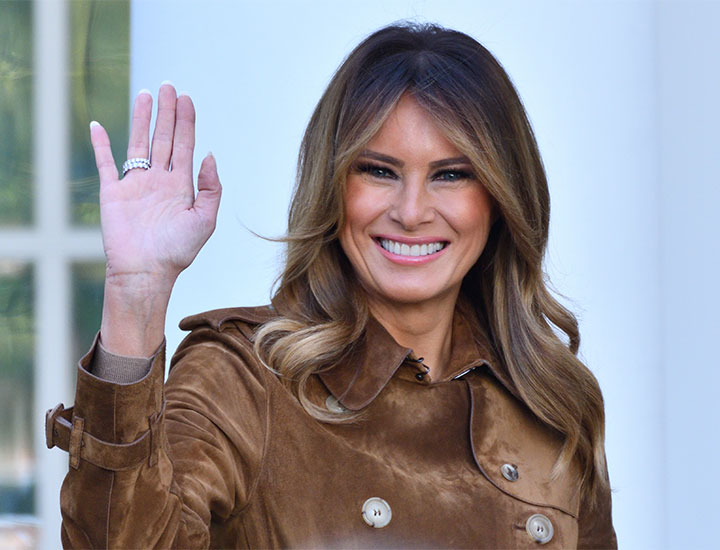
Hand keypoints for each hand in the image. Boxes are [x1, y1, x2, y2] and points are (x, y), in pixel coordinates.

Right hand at [90, 83, 221, 290]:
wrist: (146, 271)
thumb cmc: (177, 251)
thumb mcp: (205, 220)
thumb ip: (211, 188)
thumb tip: (210, 155)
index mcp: (181, 186)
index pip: (185, 146)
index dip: (186, 122)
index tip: (187, 99)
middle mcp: (159, 181)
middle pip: (164, 138)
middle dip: (167, 112)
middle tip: (168, 86)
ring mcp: (136, 184)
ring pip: (139, 143)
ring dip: (141, 119)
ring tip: (145, 94)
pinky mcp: (113, 192)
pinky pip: (105, 163)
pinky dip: (101, 145)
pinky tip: (99, 126)